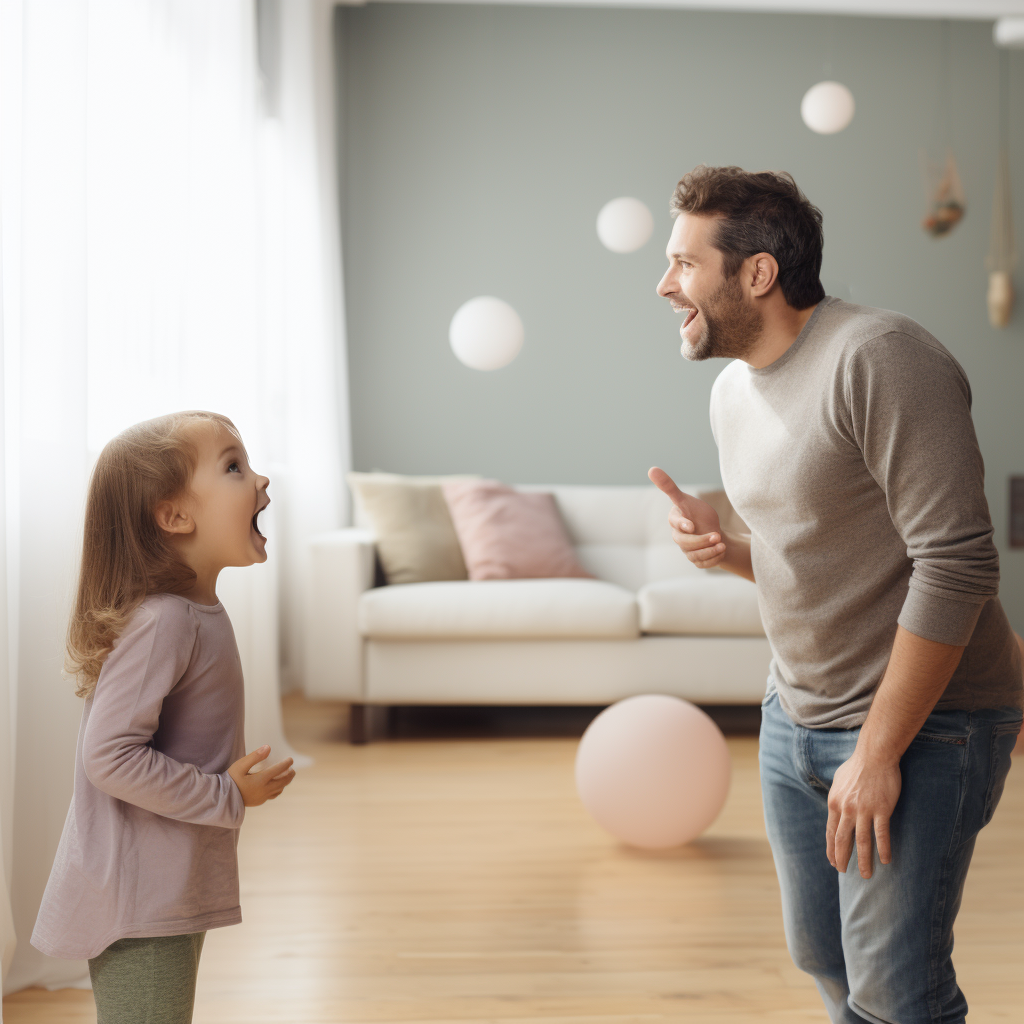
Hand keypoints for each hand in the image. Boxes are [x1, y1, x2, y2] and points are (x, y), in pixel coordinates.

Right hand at [228, 745, 295, 806]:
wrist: (222, 798)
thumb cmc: (230, 779)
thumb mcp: (240, 765)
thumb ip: (255, 756)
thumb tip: (268, 747)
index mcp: (260, 780)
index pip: (278, 770)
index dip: (286, 764)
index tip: (290, 759)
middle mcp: (264, 790)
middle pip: (282, 782)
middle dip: (289, 775)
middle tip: (293, 769)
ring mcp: (262, 797)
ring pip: (279, 789)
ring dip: (285, 782)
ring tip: (287, 776)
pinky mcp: (258, 802)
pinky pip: (273, 795)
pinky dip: (278, 789)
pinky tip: (277, 786)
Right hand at [648, 466, 724, 568]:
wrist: (714, 533)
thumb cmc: (697, 514)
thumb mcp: (685, 499)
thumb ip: (669, 487)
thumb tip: (651, 469)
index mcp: (675, 521)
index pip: (675, 524)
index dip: (682, 525)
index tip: (691, 526)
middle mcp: (679, 537)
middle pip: (686, 543)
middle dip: (702, 540)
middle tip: (716, 536)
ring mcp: (687, 551)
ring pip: (695, 555)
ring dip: (710, 551)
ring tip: (722, 545)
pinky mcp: (697, 561)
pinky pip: (703, 564)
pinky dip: (714, 559)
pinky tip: (721, 551)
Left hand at [826, 752, 900, 878]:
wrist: (874, 756)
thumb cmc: (857, 767)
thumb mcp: (838, 782)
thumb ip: (837, 798)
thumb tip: (834, 809)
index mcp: (834, 803)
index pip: (831, 832)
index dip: (832, 849)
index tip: (833, 861)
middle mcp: (846, 809)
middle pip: (843, 840)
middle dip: (842, 858)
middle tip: (843, 872)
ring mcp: (863, 810)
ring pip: (862, 842)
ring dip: (863, 861)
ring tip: (865, 875)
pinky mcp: (881, 809)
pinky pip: (881, 834)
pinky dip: (883, 849)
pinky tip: (886, 861)